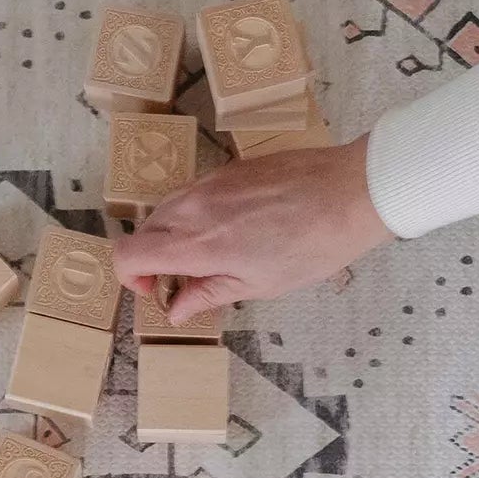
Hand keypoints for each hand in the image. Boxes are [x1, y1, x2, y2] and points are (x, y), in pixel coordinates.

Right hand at [113, 133, 392, 322]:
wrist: (349, 194)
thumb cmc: (311, 246)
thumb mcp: (259, 285)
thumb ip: (209, 293)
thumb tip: (177, 309)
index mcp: (197, 243)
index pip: (129, 253)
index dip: (131, 277)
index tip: (154, 290)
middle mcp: (193, 207)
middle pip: (144, 231)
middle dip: (151, 259)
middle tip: (181, 281)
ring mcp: (209, 182)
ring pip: (166, 210)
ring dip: (171, 237)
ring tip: (208, 257)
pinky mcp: (227, 169)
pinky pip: (192, 194)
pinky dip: (194, 216)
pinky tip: (229, 231)